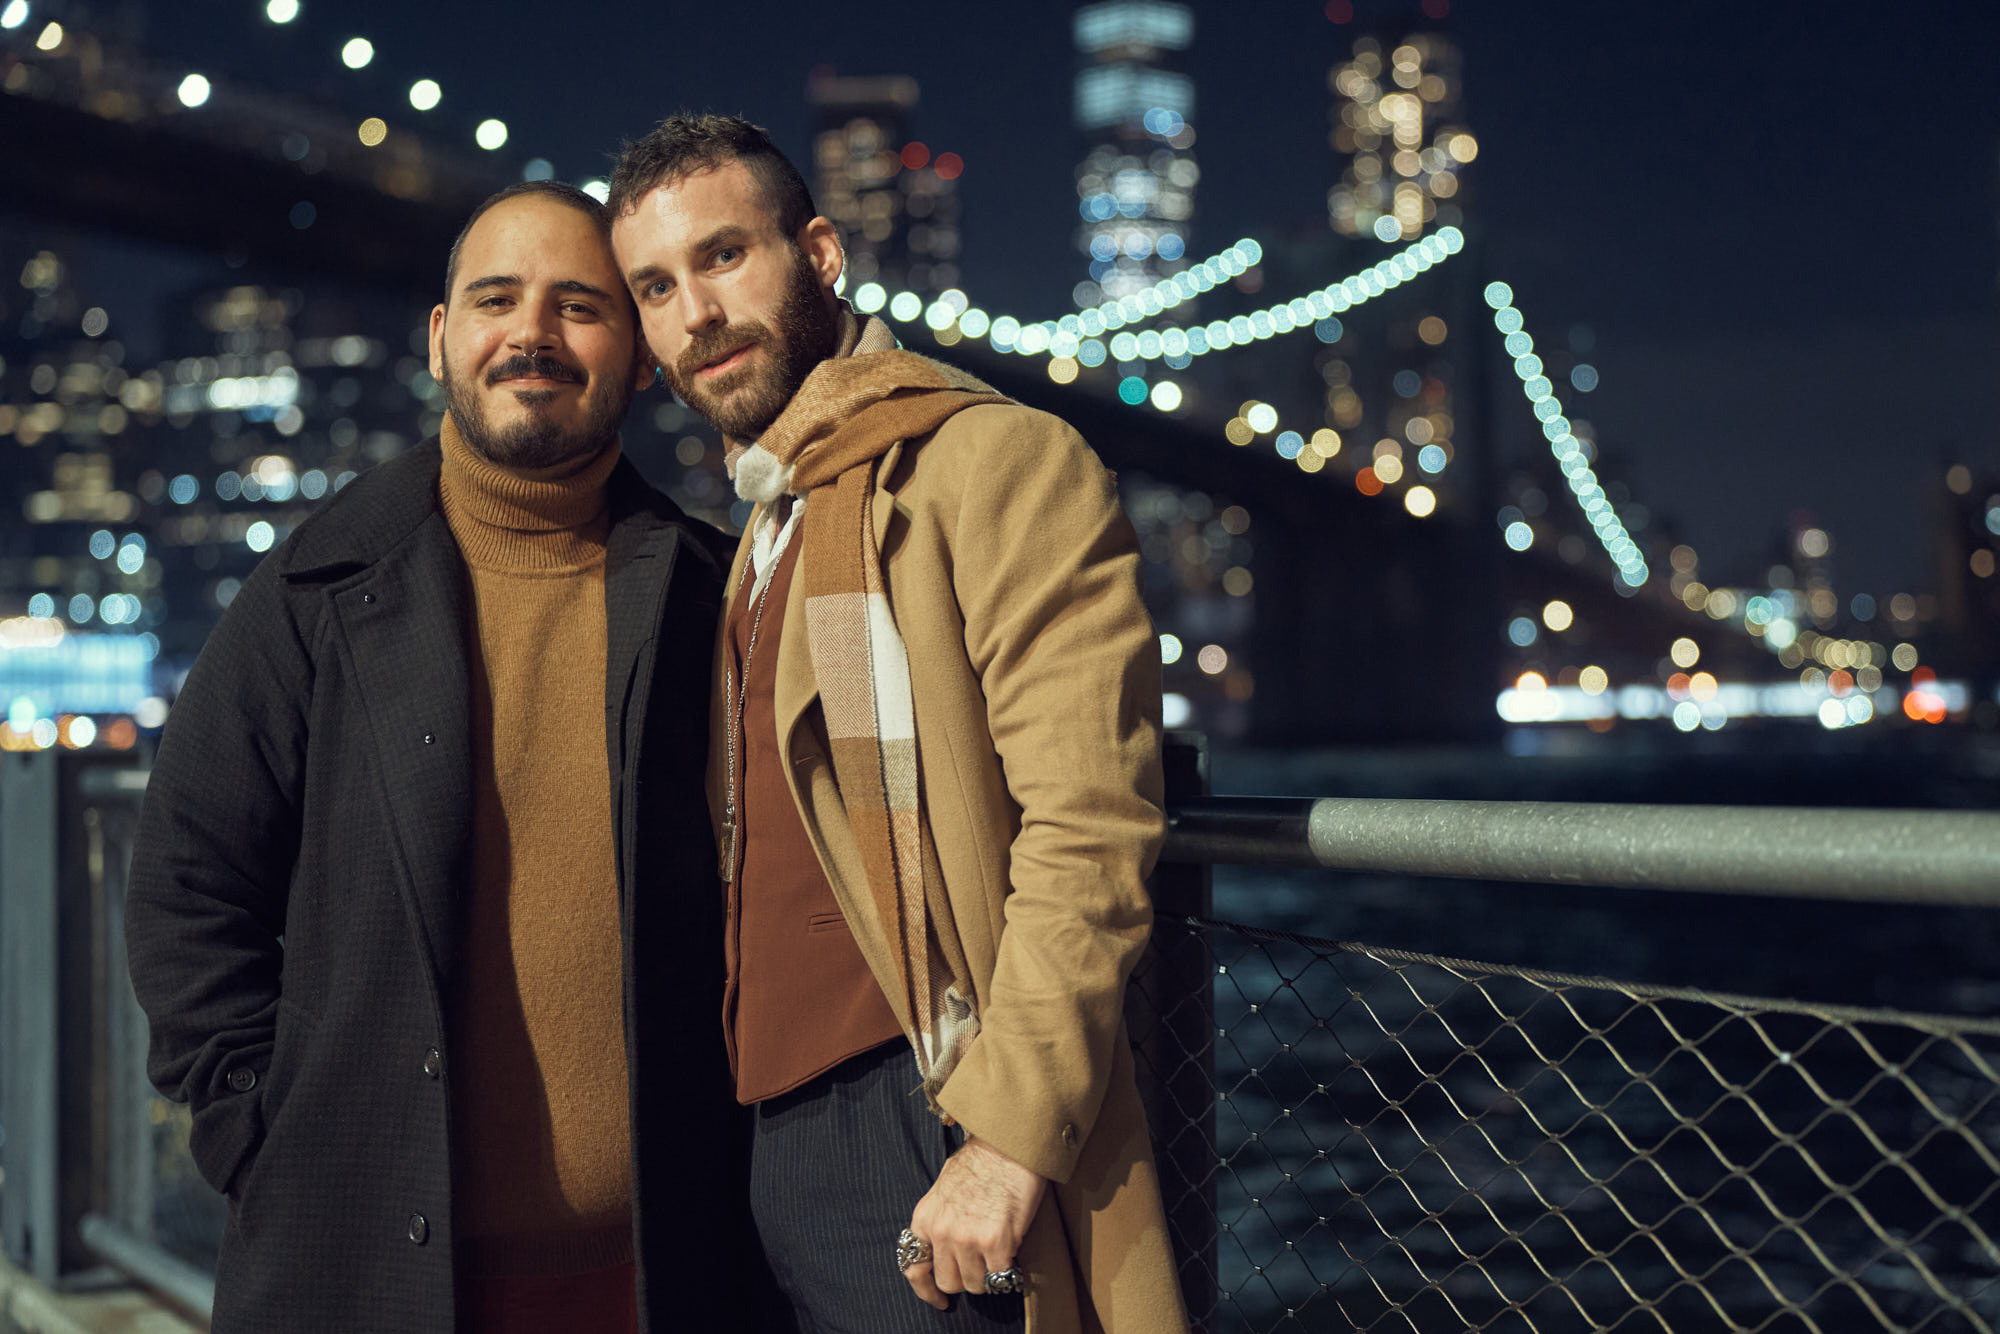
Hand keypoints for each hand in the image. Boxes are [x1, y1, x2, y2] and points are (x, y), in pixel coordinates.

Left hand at [902, 1135, 1046, 1309]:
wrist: (1007, 1143)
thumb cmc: (981, 1162)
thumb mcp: (943, 1189)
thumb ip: (940, 1220)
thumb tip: (946, 1247)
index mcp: (925, 1218)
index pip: (915, 1269)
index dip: (927, 1292)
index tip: (939, 1301)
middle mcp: (942, 1232)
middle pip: (949, 1282)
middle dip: (965, 1277)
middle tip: (980, 1263)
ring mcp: (968, 1239)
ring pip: (976, 1284)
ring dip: (988, 1274)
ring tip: (999, 1251)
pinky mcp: (997, 1242)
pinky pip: (1000, 1275)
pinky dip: (1008, 1269)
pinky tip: (1012, 1249)